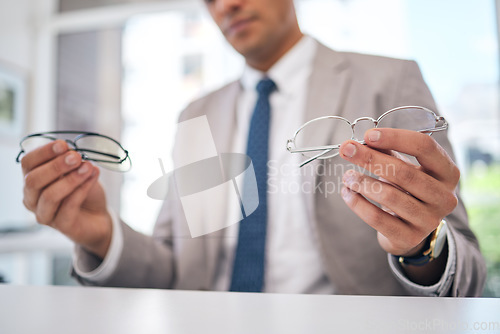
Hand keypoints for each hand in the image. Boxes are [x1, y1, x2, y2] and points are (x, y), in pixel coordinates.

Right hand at [21, 140, 111, 257]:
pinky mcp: (61, 226)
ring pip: (50, 195)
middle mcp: (32, 198)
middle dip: (56, 166)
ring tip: (88, 167)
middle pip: (33, 180)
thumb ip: (71, 162)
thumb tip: (71, 152)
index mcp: (33, 180)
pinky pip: (69, 206)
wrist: (98, 216)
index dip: (43, 152)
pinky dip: (82, 189)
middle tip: (76, 157)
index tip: (63, 145)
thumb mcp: (77, 171)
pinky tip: (93, 177)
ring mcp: (45, 214)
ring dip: (70, 179)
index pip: (28, 163)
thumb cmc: (84, 191)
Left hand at [338, 128, 458, 258]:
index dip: (395, 138)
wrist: (409, 229)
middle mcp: (444, 197)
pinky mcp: (409, 238)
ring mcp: (429, 220)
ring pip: (389, 196)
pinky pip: (378, 218)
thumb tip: (361, 141)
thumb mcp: (404, 167)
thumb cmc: (406, 189)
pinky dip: (357, 203)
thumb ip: (387, 151)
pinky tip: (347, 192)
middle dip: (370, 158)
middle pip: (404, 172)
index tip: (368, 135)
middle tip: (346, 149)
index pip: (424, 147)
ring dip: (362, 182)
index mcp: (447, 172)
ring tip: (347, 175)